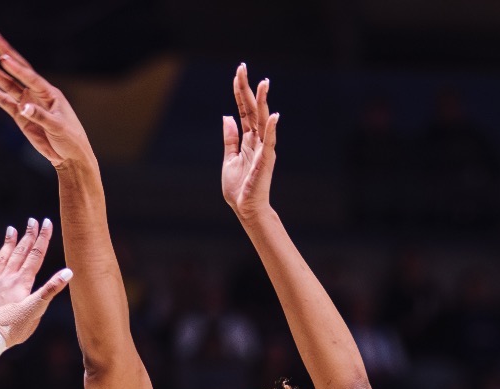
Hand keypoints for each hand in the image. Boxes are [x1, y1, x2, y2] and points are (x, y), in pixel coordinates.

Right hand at [0, 31, 95, 169]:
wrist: (69, 156)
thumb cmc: (70, 139)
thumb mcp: (58, 127)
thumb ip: (41, 117)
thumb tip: (24, 108)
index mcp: (49, 93)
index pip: (30, 77)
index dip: (17, 68)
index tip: (3, 58)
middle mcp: (37, 94)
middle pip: (17, 71)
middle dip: (4, 53)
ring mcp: (27, 104)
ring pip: (7, 84)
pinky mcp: (20, 116)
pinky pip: (4, 102)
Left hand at [0, 217, 72, 346]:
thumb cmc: (14, 326)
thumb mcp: (37, 309)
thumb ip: (51, 289)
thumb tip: (68, 272)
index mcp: (22, 281)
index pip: (35, 255)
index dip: (42, 238)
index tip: (46, 222)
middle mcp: (7, 278)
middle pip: (19, 253)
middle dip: (27, 236)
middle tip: (32, 221)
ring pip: (2, 259)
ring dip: (8, 244)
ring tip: (11, 229)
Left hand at [221, 63, 277, 223]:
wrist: (245, 208)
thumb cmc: (239, 187)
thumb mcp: (229, 158)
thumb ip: (230, 138)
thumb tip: (227, 116)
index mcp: (247, 139)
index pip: (243, 110)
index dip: (240, 91)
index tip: (239, 72)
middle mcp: (257, 140)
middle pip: (252, 109)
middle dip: (248, 89)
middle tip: (243, 68)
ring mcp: (263, 149)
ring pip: (263, 120)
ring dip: (263, 102)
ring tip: (263, 83)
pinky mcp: (266, 160)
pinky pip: (269, 142)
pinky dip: (270, 128)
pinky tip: (272, 115)